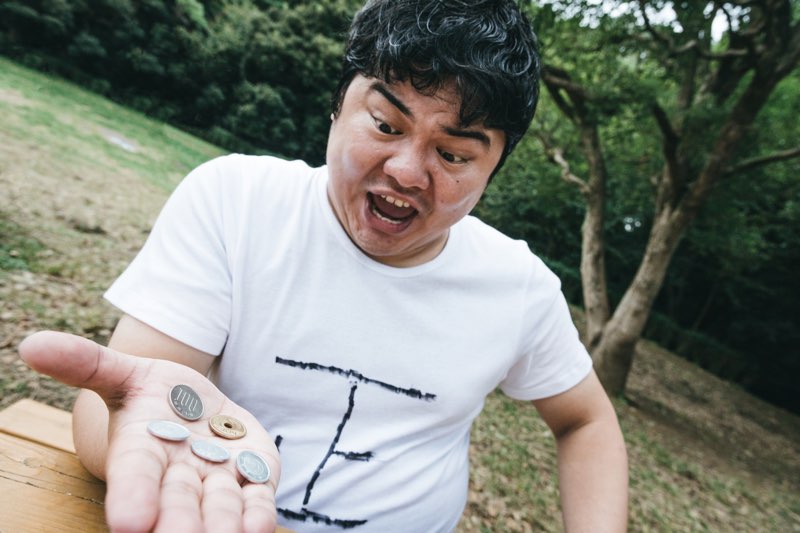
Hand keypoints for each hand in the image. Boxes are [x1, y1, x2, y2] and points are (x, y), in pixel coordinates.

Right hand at [19, 331, 280, 532]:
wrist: (199, 409)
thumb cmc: (155, 395)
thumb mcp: (124, 373)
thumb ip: (85, 363)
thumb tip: (32, 344)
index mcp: (141, 450)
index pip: (134, 475)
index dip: (132, 497)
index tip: (130, 523)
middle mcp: (178, 475)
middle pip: (178, 501)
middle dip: (180, 521)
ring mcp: (217, 479)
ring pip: (220, 506)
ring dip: (223, 522)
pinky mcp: (252, 475)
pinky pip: (256, 499)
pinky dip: (258, 513)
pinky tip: (261, 528)